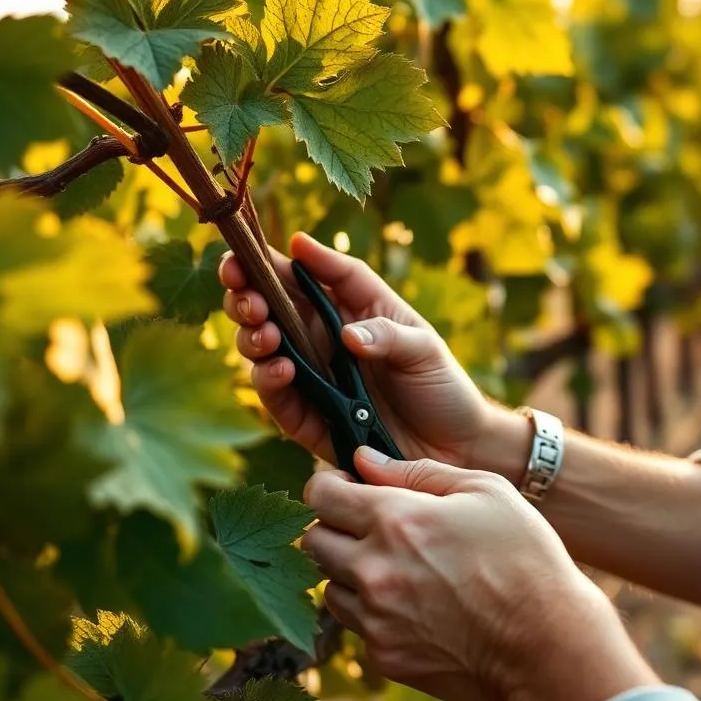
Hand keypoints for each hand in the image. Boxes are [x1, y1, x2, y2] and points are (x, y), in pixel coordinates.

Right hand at [219, 231, 489, 467]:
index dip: (279, 260)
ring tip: (266, 333)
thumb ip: (387, 334)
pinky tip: (281, 369)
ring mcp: (311, 376)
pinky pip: (276, 396)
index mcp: (351, 307)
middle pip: (270, 306)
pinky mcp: (306, 418)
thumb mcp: (424, 349)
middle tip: (248, 297)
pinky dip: (269, 380)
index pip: (308, 274)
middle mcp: (322, 337)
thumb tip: (346, 334)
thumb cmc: (442, 387)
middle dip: (246, 295)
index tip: (258, 252)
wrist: (453, 448)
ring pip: (261, 347)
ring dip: (252, 336)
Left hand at [304, 449, 659, 700]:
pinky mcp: (385, 656)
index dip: (328, 487)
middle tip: (369, 530)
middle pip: (313, 540)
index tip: (346, 489)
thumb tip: (364, 461)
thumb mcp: (485, 491)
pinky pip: (356, 625)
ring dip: (350, 573)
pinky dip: (373, 613)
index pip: (319, 495)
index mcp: (395, 519)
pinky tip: (413, 606)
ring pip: (329, 585)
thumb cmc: (526, 559)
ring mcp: (376, 617)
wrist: (550, 645)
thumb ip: (416, 471)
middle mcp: (374, 568)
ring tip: (396, 571)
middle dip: (335, 529)